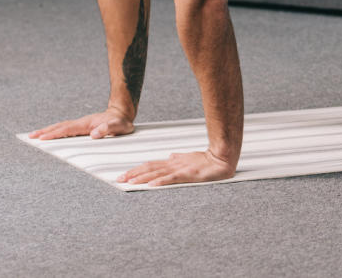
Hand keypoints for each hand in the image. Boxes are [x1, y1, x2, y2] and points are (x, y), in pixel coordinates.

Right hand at [28, 108, 134, 139]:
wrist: (122, 113)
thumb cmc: (122, 122)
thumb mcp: (119, 126)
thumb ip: (108, 129)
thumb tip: (94, 134)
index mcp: (87, 124)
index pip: (67, 129)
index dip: (55, 134)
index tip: (42, 138)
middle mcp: (81, 123)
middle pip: (60, 127)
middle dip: (45, 132)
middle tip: (30, 137)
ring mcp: (81, 124)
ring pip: (61, 127)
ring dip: (48, 131)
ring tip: (34, 136)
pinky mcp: (82, 127)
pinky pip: (66, 129)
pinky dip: (55, 132)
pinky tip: (50, 136)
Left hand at [117, 149, 235, 186]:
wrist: (221, 158)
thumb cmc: (207, 159)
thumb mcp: (189, 158)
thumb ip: (179, 158)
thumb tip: (170, 156)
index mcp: (172, 162)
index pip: (151, 165)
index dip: (137, 169)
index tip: (125, 174)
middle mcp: (173, 164)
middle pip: (149, 169)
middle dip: (134, 174)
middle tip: (119, 179)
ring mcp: (180, 169)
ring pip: (157, 173)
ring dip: (142, 178)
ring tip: (130, 181)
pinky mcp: (188, 174)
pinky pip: (172, 178)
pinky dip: (160, 182)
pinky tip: (151, 185)